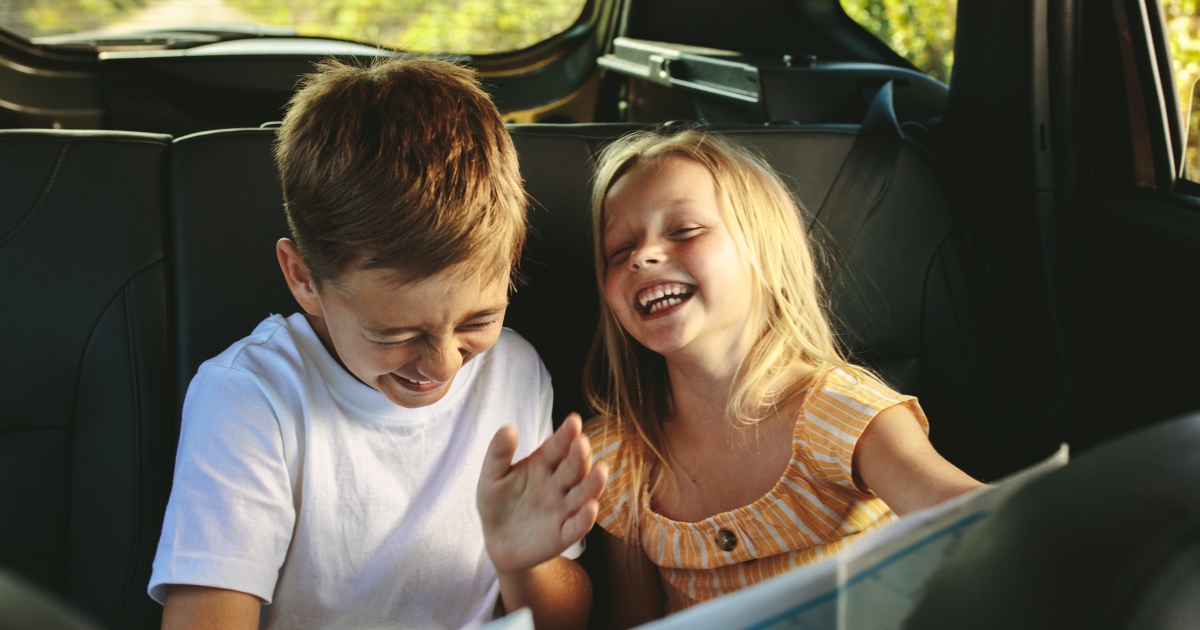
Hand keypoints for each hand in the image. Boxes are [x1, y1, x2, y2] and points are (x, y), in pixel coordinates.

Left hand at [477, 413, 607, 573]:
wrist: (497, 541)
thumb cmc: (497, 503)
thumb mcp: (492, 477)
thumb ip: (498, 454)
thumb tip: (508, 428)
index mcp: (543, 464)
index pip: (557, 447)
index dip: (565, 435)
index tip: (573, 421)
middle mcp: (559, 484)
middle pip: (573, 468)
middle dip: (579, 456)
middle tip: (582, 444)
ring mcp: (563, 509)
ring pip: (582, 494)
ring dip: (592, 484)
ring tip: (600, 471)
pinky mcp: (563, 535)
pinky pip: (576, 527)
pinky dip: (584, 519)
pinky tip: (590, 508)